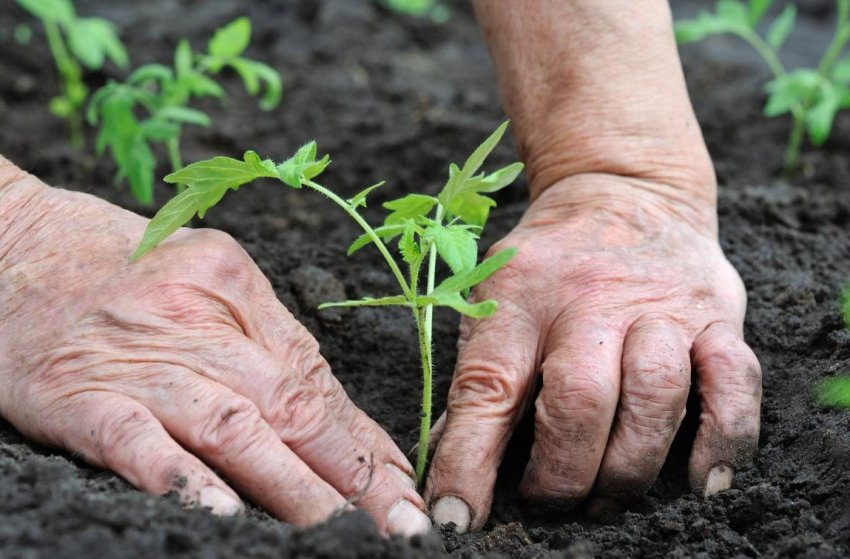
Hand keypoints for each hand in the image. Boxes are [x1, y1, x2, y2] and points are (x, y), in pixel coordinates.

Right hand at [0, 167, 429, 535]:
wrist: (8, 242)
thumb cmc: (115, 267)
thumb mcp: (203, 281)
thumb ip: (265, 345)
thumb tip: (337, 421)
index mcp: (236, 284)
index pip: (315, 376)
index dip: (363, 439)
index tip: (400, 484)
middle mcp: (197, 317)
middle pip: (289, 404)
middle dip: (351, 473)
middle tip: (398, 523)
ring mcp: (140, 356)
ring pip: (233, 426)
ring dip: (291, 486)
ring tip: (335, 532)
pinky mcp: (78, 392)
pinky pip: (138, 440)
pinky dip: (183, 479)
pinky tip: (221, 514)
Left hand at [424, 174, 760, 531]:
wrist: (622, 190)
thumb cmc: (548, 265)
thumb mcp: (495, 299)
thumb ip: (479, 379)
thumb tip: (451, 466)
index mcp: (520, 298)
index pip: (488, 387)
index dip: (469, 460)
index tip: (458, 516)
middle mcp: (590, 299)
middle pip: (580, 400)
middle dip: (563, 474)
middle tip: (550, 502)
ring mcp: (661, 305)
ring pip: (656, 396)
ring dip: (629, 467)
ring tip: (607, 495)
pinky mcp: (718, 314)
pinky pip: (735, 382)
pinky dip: (723, 440)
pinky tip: (699, 481)